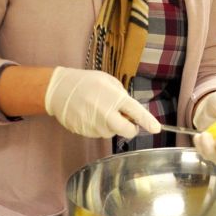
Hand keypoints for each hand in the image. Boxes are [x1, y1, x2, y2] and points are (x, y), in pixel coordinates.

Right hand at [44, 67, 159, 138]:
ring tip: (99, 109)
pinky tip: (91, 114)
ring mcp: (95, 125)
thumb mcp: (109, 82)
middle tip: (125, 117)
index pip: (137, 113)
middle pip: (127, 131)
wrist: (59, 90)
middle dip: (130, 128)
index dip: (148, 122)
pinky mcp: (86, 132)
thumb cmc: (87, 82)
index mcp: (115, 98)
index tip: (156, 128)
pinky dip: (100, 126)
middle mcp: (106, 114)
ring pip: (113, 132)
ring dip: (112, 125)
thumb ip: (123, 97)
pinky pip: (100, 133)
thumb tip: (132, 112)